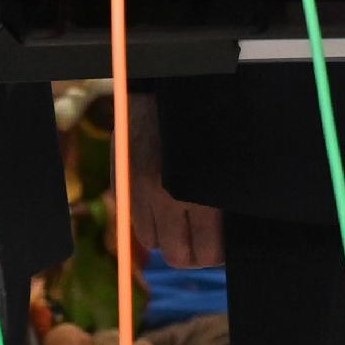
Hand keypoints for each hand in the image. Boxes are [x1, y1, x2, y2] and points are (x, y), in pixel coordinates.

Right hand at [124, 94, 221, 269]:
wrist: (160, 87)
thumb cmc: (201, 123)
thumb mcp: (220, 163)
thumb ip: (218, 200)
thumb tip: (223, 234)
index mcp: (196, 193)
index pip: (207, 252)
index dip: (216, 254)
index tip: (220, 245)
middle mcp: (163, 198)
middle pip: (178, 257)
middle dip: (192, 253)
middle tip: (201, 241)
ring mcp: (138, 192)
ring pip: (151, 243)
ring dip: (165, 237)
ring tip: (179, 223)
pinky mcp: (121, 182)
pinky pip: (132, 220)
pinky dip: (146, 219)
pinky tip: (159, 206)